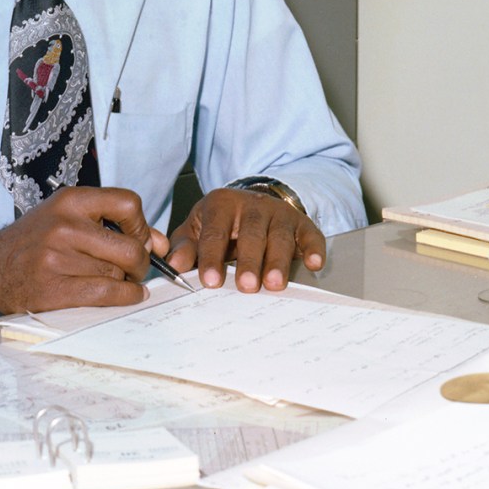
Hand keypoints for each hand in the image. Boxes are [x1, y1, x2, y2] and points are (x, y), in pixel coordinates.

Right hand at [0, 187, 159, 315]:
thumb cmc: (35, 241)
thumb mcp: (68, 217)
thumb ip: (115, 225)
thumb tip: (159, 244)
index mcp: (70, 200)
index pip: (129, 204)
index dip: (142, 225)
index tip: (137, 238)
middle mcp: (64, 226)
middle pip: (130, 247)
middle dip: (140, 263)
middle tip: (134, 269)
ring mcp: (57, 258)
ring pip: (119, 274)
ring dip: (126, 282)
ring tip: (116, 281)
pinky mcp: (54, 289)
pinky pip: (107, 294)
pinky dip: (124, 298)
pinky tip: (124, 295)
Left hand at [164, 188, 325, 292]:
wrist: (252, 202)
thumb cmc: (220, 223)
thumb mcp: (197, 229)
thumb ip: (185, 247)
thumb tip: (174, 267)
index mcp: (221, 205)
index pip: (215, 232)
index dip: (212, 257)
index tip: (211, 281)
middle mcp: (252, 205)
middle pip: (251, 233)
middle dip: (249, 261)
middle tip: (246, 286)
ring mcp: (279, 213)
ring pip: (280, 236)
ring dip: (278, 261)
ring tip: (274, 284)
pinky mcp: (301, 223)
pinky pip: (310, 235)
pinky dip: (314, 249)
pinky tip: (314, 265)